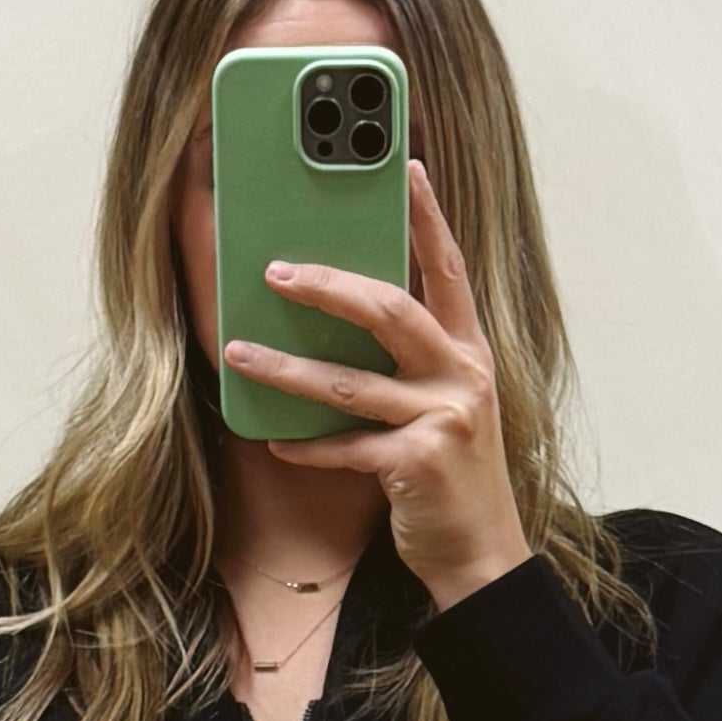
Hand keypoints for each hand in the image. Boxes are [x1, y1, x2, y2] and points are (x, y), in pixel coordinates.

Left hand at [219, 161, 531, 613]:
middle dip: (327, 286)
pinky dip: (305, 447)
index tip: (406, 166)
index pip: (449, 268)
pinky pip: (345, 447)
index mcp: (469, 350)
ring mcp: (443, 418)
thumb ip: (413, 360)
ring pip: (349, 382)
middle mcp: (462, 374)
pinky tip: (273, 441)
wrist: (483, 554)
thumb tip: (348, 315)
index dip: (429, 216)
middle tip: (275, 272)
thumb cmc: (453, 475)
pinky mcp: (417, 463)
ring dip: (286, 369)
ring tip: (239, 352)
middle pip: (389, 309)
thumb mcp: (447, 405)